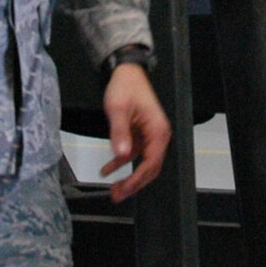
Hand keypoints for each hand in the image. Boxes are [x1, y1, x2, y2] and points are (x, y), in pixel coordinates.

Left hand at [101, 62, 170, 201]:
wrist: (126, 71)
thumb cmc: (126, 87)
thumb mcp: (118, 109)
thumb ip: (120, 133)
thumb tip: (122, 155)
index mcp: (158, 131)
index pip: (151, 163)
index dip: (137, 179)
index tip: (124, 189)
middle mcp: (157, 136)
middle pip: (149, 167)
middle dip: (134, 183)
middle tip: (117, 195)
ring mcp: (149, 136)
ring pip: (142, 164)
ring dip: (128, 177)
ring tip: (113, 190)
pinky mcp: (140, 135)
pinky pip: (133, 155)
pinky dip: (121, 163)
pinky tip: (107, 170)